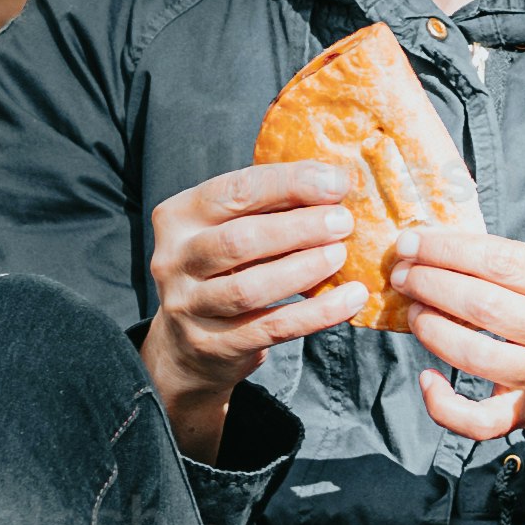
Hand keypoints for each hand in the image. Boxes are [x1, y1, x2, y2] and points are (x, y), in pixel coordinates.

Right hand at [143, 156, 370, 437]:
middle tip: (343, 222)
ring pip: (250, 287)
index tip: (337, 182)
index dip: (289, 183)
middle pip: (239, 239)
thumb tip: (335, 179)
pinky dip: (317, 313)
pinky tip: (351, 298)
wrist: (188, 345)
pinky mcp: (212, 345)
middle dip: (299, 227)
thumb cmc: (223, 270)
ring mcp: (189, 306)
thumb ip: (270, 204)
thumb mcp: (230, 228)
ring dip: (305, 269)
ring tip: (340, 255)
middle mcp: (174, 260)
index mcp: (179, 217)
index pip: (234, 190)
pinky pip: (272, 327)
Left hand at [385, 221, 524, 442]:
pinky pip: (478, 419)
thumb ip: (504, 261)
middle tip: (402, 275)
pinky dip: (444, 404)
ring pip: (475, 356)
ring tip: (413, 312)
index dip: (448, 249)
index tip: (410, 242)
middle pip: (483, 305)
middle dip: (430, 284)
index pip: (501, 260)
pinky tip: (427, 378)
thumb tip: (429, 242)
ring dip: (432, 329)